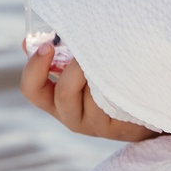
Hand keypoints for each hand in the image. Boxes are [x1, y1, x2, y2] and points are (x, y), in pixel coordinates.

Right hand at [20, 44, 155, 141]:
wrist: (140, 106)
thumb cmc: (104, 79)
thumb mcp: (79, 67)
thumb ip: (58, 56)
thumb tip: (30, 41)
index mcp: (54, 99)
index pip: (31, 89)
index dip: (34, 67)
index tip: (47, 46)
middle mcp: (70, 115)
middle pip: (63, 94)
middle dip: (74, 70)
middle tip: (84, 55)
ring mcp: (94, 124)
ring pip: (93, 96)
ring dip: (102, 72)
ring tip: (113, 55)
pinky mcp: (116, 129)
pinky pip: (114, 103)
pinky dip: (118, 84)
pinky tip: (125, 71)